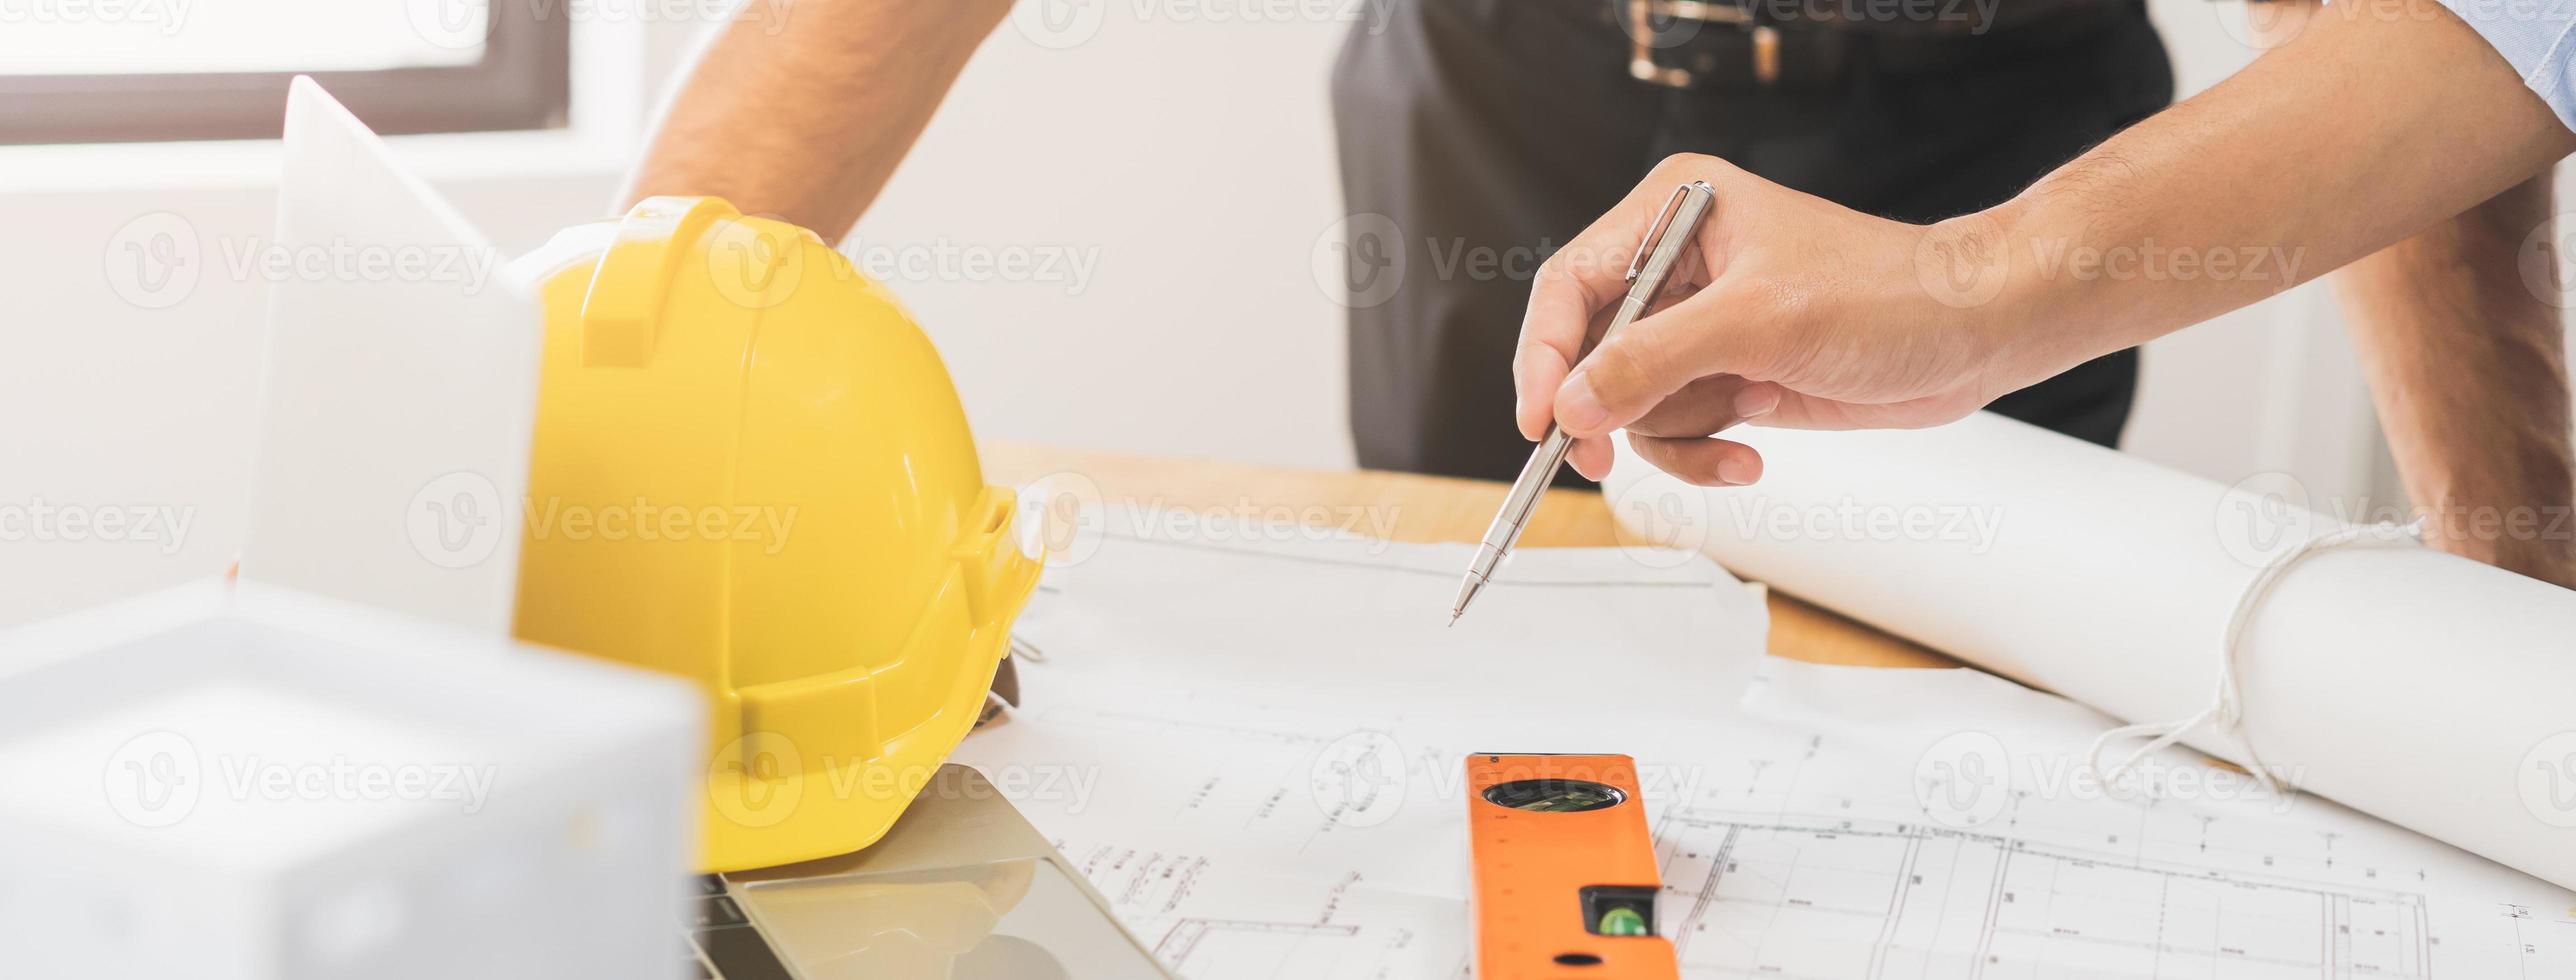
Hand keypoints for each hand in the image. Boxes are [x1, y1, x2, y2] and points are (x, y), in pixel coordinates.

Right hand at [1514, 155, 2042, 485]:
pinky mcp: (1725, 374)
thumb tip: (1571, 402)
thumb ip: (1654, 360)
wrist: (1972, 335)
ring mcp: (1699, 325)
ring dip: (1674, 437)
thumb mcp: (1760, 323)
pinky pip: (1673, 429)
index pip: (1570, 286)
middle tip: (1600, 457)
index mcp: (1673, 213)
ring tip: (1737, 437)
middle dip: (1606, 409)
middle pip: (1588, 352)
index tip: (1541, 421)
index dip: (1544, 356)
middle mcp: (1675, 265)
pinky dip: (1703, 453)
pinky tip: (1750, 455)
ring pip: (1628, 403)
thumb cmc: (1889, 296)